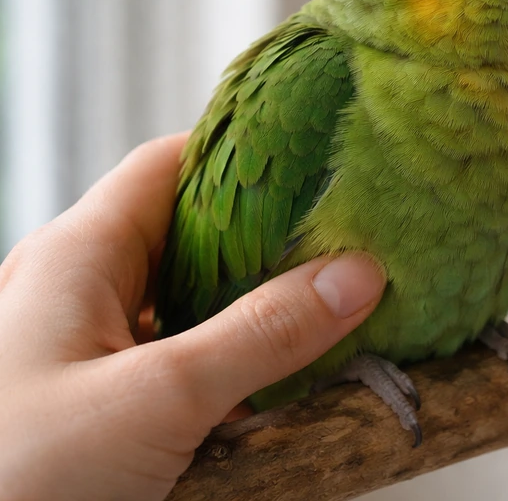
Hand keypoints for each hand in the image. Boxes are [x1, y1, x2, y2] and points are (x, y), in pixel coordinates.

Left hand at [0, 134, 384, 500]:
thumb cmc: (18, 475)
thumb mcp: (154, 398)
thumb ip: (261, 334)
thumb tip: (359, 275)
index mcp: (78, 254)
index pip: (173, 165)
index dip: (246, 153)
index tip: (323, 164)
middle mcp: (79, 290)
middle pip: (191, 236)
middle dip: (270, 243)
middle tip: (349, 248)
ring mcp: (86, 351)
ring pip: (189, 305)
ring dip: (254, 313)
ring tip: (332, 313)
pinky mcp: (98, 404)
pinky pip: (178, 363)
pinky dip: (229, 367)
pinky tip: (277, 388)